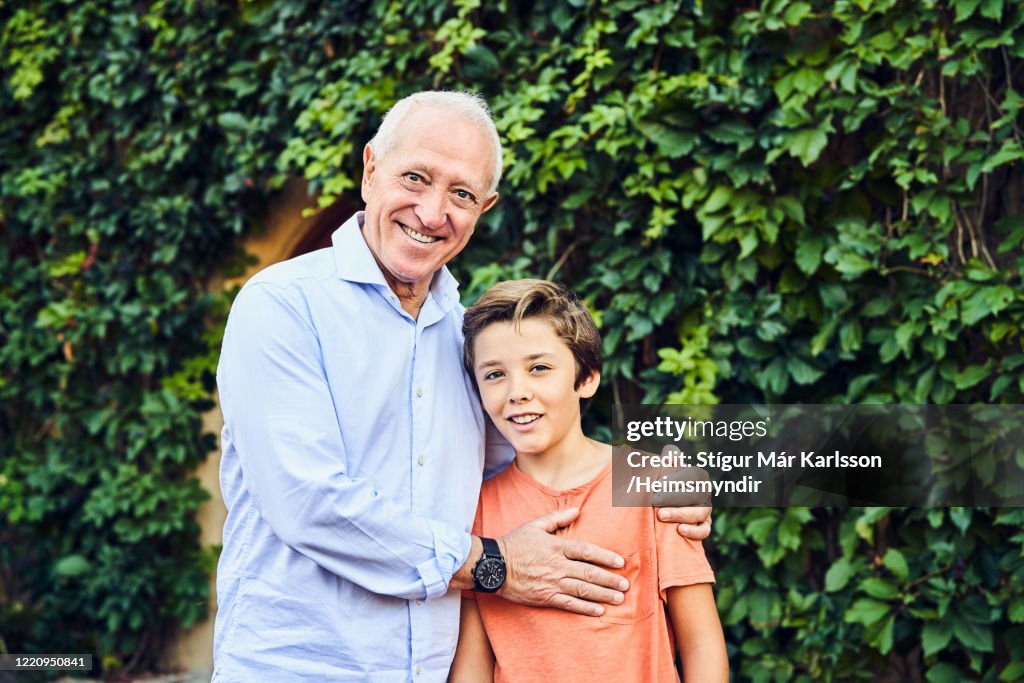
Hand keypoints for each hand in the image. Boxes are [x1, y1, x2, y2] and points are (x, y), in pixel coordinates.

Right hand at [498, 507, 627, 616]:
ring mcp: (551, 582)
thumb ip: (557, 519)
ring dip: (603, 595)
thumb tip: (577, 510)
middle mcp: (557, 565)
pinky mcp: (545, 597)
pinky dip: (585, 608)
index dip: (605, 557)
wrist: (493, 566)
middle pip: (589, 573)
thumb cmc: (514, 544)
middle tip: (625, 585)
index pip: (586, 551)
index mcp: (556, 546)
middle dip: (609, 580)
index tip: (620, 563)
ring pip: (582, 590)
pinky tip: (599, 611)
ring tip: (618, 598)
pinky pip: (569, 604)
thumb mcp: (535, 525)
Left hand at [647, 443, 712, 540]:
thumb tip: (670, 453)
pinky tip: (680, 530)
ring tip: (661, 515)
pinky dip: (694, 531)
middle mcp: (704, 492)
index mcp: (697, 476)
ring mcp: (705, 510)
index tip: (658, 484)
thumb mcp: (662, 471)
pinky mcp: (703, 526)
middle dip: (675, 498)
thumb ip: (667, 461)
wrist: (659, 508)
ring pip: (701, 512)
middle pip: (697, 494)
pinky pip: (705, 530)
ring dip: (681, 514)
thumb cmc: (660, 485)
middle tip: (655, 500)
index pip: (695, 475)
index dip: (678, 479)